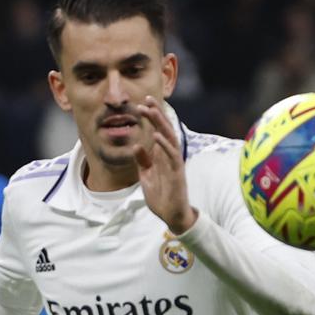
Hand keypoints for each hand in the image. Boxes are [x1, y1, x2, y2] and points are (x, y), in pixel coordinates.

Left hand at [135, 96, 197, 233]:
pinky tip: (155, 135)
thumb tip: (136, 145)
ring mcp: (175, 163)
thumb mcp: (147, 176)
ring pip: (169, 138)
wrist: (171, 215)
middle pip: (165, 129)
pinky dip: (163, 144)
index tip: (142, 102)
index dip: (152, 117)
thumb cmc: (161, 196)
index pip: (158, 131)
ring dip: (160, 124)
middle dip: (156, 114)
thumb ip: (142, 160)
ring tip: (150, 111)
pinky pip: (172, 155)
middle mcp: (170, 155)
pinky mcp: (177, 173)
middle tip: (147, 99)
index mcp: (162, 155)